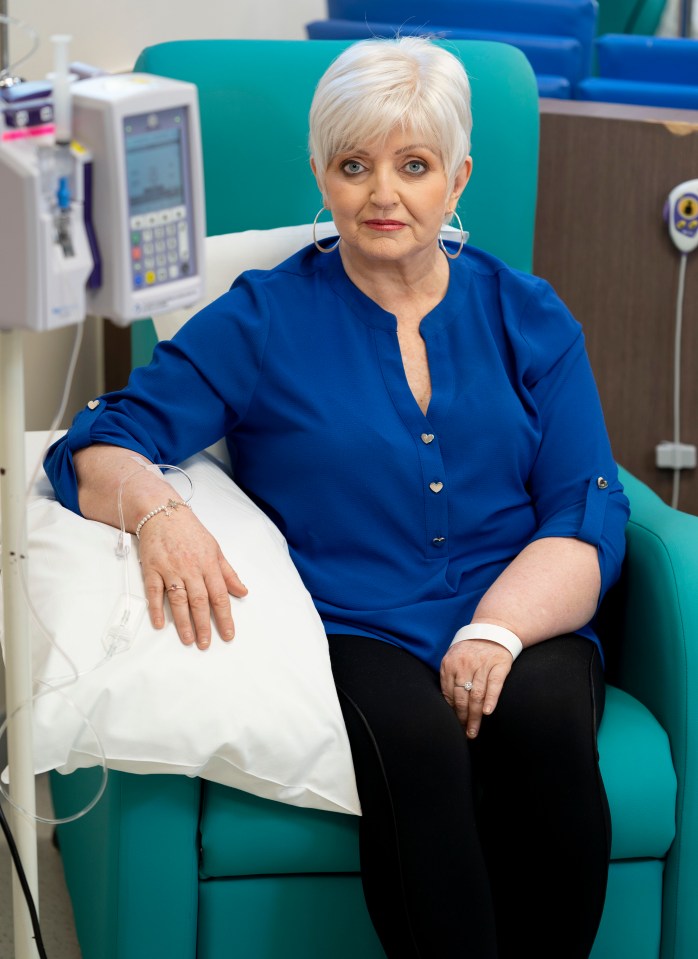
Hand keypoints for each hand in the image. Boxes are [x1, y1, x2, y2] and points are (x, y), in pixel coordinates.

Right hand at [138, 508, 247, 649]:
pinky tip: (160, 624)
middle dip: (204, 625)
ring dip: (183, 622)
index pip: (219, 595)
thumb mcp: (215, 549)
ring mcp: (170, 569)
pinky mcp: (152, 568)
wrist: (162, 513)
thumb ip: (228, 573)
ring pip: (179, 599)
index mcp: (209, 564)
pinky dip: (156, 608)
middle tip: (206, 644)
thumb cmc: (191, 532)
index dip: (225, 617)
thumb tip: (243, 592)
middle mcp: (191, 568)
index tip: (228, 635)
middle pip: (200, 601)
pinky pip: (154, 591)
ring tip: (188, 640)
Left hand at [440, 638, 512, 737]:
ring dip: (475, 716)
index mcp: (450, 664)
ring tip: (474, 731)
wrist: (492, 631)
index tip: (454, 727)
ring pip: (476, 695)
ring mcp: (482, 664)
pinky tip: (488, 712)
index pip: (449, 694)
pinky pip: (495, 684)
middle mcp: (464, 664)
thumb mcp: (454, 660)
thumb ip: (450, 679)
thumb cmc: (470, 651)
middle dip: (462, 719)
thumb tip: (448, 706)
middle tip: (465, 734)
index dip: (451, 713)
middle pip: (462, 697)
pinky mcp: (499, 664)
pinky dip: (491, 699)